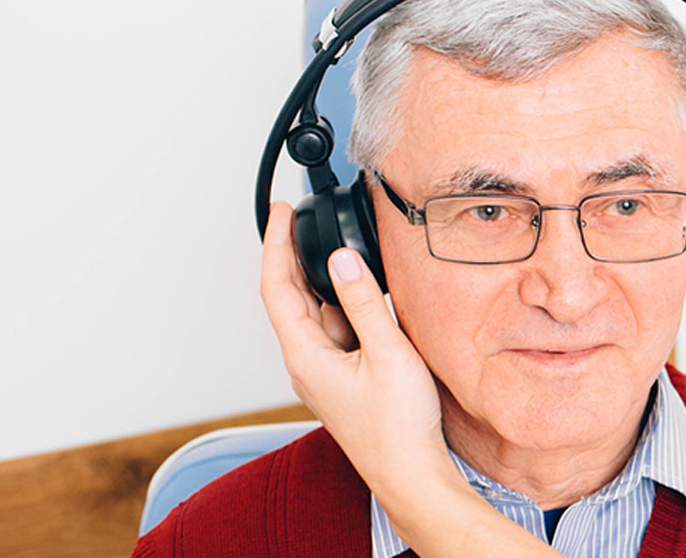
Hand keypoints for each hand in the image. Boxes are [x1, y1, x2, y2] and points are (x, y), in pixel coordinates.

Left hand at [258, 201, 568, 557]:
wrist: (410, 472)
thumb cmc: (397, 427)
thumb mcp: (387, 354)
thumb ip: (363, 303)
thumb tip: (343, 260)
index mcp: (305, 356)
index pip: (277, 288)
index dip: (276, 246)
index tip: (281, 214)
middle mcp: (307, 364)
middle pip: (291, 298)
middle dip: (294, 257)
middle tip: (304, 221)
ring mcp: (324, 372)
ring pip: (315, 315)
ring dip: (322, 281)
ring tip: (339, 249)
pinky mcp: (343, 379)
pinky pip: (335, 331)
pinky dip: (342, 305)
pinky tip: (363, 295)